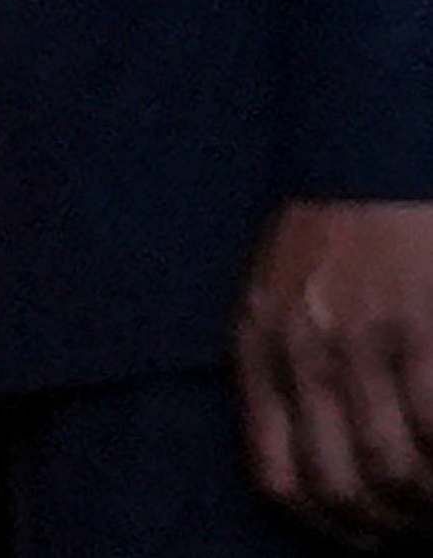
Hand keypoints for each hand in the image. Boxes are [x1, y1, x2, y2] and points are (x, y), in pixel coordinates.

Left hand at [239, 199, 432, 546]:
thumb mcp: (270, 300)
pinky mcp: (422, 328)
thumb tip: (311, 461)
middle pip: (343, 488)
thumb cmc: (326, 236)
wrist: (364, 154)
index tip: (370, 535)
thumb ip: (278, 373)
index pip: (281, 479)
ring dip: (432, 501)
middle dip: (391, 525)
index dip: (332, 526)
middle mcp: (302, 352)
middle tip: (423, 527)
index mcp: (258, 351)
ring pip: (397, 469)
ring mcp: (364, 341)